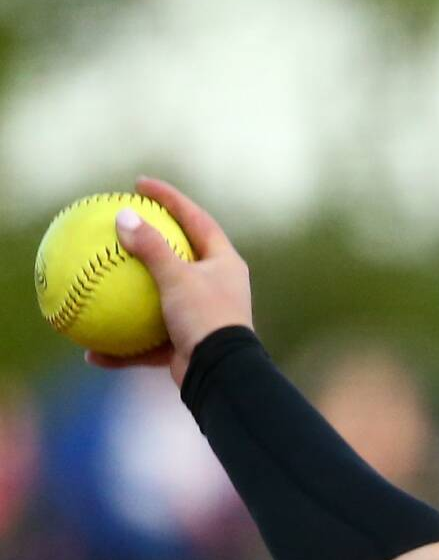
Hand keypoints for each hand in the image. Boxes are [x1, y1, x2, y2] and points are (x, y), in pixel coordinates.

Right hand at [84, 175, 252, 387]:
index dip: (170, 199)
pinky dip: (122, 349)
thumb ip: (152, 247)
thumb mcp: (178, 278)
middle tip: (120, 222)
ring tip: (97, 283)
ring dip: (128, 296)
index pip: (197, 219)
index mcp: (224, 264)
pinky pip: (146, 343)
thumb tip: (123, 216)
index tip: (141, 184)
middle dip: (150, 241)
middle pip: (179, 256)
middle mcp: (215, 287)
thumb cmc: (206, 320)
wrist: (222, 375)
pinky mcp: (185, 344)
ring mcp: (199, 316)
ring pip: (158, 300)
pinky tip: (92, 353)